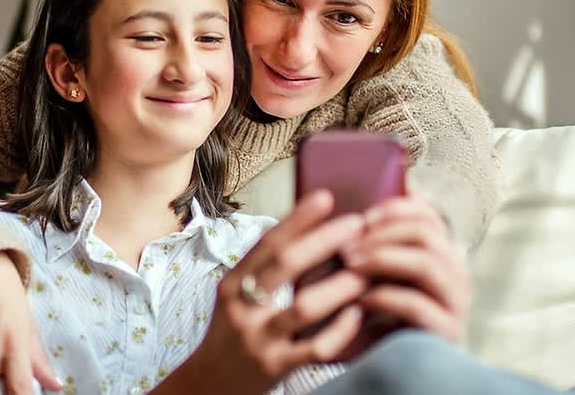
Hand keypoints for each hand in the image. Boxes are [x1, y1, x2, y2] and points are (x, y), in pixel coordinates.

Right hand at [155, 191, 367, 394]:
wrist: (208, 387)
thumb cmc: (230, 336)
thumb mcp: (233, 298)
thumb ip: (261, 270)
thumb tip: (301, 229)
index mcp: (231, 285)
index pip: (266, 244)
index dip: (296, 219)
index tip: (325, 198)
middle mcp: (241, 309)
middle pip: (285, 265)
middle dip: (324, 240)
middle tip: (357, 224)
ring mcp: (258, 340)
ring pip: (304, 308)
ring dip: (338, 286)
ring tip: (365, 271)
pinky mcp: (275, 369)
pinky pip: (314, 348)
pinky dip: (340, 330)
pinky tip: (358, 315)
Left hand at [342, 194, 471, 341]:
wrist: (390, 364)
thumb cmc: (382, 315)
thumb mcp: (383, 272)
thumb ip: (388, 240)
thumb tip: (407, 191)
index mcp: (444, 256)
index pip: (430, 216)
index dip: (396, 209)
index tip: (363, 218)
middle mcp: (457, 275)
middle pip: (426, 233)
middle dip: (382, 234)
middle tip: (348, 246)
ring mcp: (456, 304)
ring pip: (425, 263)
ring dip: (381, 259)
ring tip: (350, 266)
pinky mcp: (446, 332)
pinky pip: (416, 304)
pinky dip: (383, 296)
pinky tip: (361, 299)